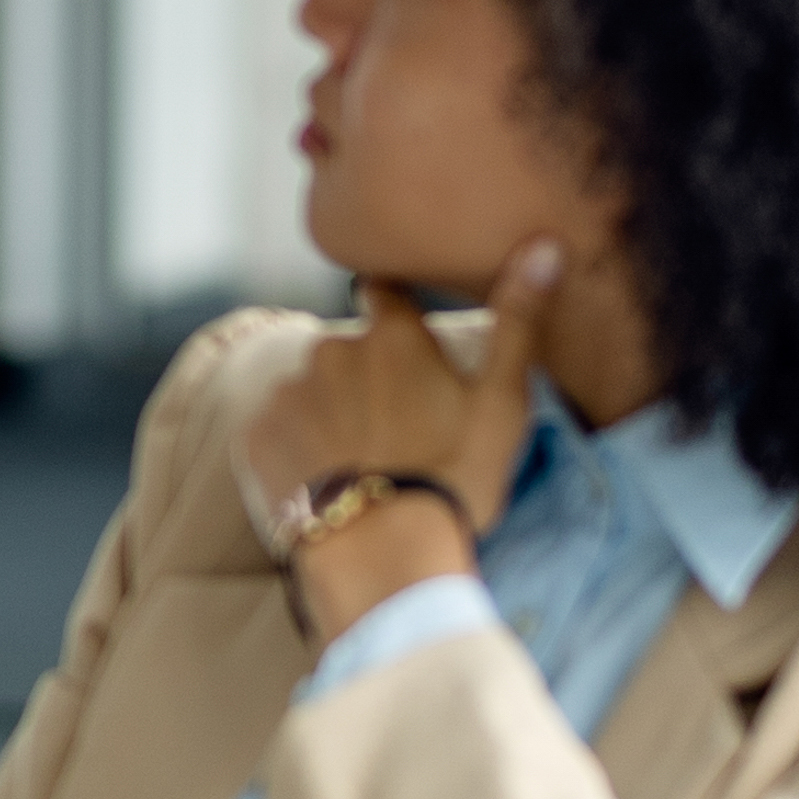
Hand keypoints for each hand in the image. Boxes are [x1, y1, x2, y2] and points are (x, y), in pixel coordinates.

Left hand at [238, 247, 554, 637]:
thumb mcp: (503, 402)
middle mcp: (330, 350)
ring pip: (310, 391)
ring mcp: (287, 392)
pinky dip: (294, 448)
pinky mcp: (254, 436)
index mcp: (390, 336)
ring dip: (329, 413)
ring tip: (362, 464)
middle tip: (396, 432)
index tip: (405, 334)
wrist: (384, 553)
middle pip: (348, 352)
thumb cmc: (455, 477)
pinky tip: (325, 481)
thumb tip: (544, 245)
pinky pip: (276, 430)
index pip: (384, 292)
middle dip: (367, 378)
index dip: (394, 308)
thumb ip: (520, 321)